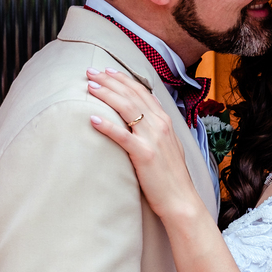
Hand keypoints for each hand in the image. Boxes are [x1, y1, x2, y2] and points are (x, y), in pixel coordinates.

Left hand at [87, 68, 204, 222]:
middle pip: (132, 95)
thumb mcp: (170, 145)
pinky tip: (93, 118)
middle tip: (90, 71)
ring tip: (90, 87)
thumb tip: (148, 112)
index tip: (107, 71)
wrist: (181, 200)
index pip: (142, 92)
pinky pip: (123, 136)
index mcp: (166, 121)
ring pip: (127, 109)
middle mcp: (160, 125)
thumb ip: (158, 128)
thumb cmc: (171, 176)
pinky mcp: (144, 155)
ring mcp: (153, 139)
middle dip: (110, 81)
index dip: (123, 80)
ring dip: (107, 95)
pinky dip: (108, 126)